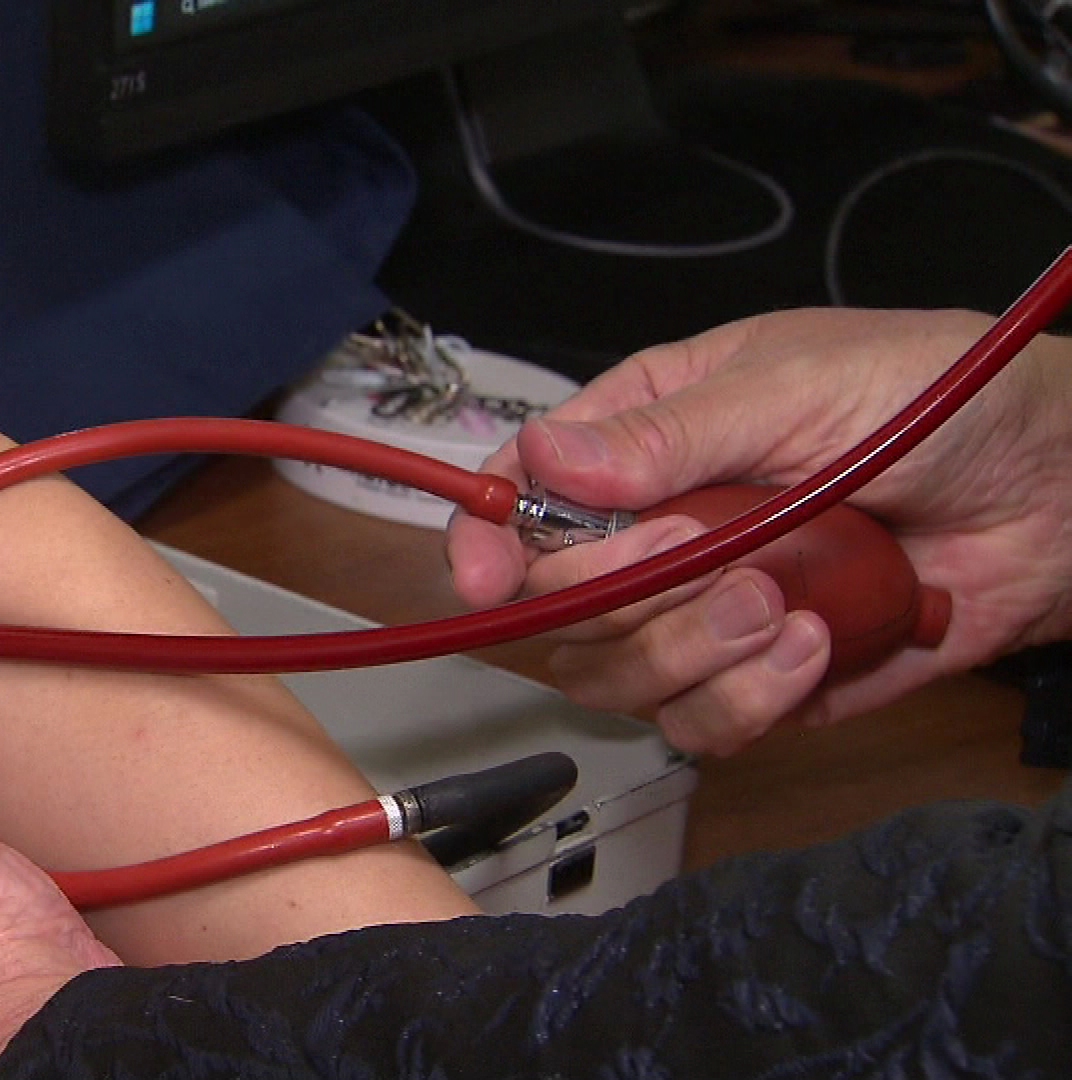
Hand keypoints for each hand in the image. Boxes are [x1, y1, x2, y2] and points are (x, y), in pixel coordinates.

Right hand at [448, 308, 1071, 754]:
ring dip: (693, 652)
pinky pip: (705, 726)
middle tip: (709, 556)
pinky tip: (813, 646)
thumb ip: (670, 433)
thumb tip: (544, 459)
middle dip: (621, 600)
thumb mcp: (800, 385)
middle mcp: (658, 531)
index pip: (517, 499)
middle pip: (556, 607)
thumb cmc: (941, 398)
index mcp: (642, 440)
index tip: (490, 575)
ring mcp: (705, 612)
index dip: (486, 542)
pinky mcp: (763, 682)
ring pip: (620, 680)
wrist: (1060, 487)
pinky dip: (751, 700)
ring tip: (782, 603)